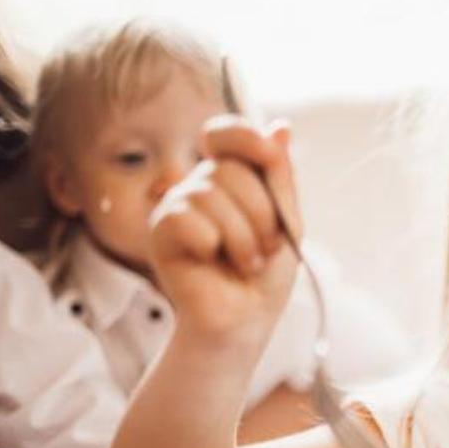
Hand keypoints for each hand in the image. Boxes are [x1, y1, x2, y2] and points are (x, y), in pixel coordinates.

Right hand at [150, 117, 301, 351]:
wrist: (245, 321)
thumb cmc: (265, 276)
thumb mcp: (287, 222)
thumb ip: (281, 177)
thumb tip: (281, 127)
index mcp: (233, 178)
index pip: (226, 134)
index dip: (245, 137)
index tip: (269, 155)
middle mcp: (201, 186)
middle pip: (231, 169)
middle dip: (261, 214)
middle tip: (264, 248)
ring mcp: (178, 205)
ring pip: (211, 193)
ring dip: (242, 237)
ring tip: (244, 262)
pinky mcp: (161, 230)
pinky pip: (186, 216)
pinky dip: (211, 242)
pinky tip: (211, 260)